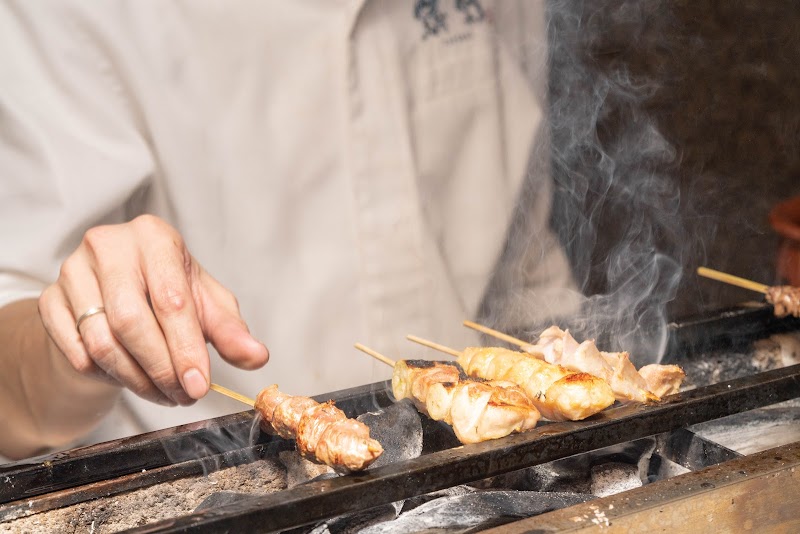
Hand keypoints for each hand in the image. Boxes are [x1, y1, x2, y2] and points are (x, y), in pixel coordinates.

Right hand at [38, 215, 268, 405]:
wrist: (114, 295)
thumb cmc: (166, 293)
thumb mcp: (205, 304)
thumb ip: (230, 330)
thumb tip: (257, 356)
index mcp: (155, 237)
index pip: (171, 300)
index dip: (186, 348)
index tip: (199, 385)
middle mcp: (109, 245)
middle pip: (132, 322)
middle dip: (161, 369)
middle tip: (182, 396)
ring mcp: (72, 271)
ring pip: (102, 342)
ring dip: (136, 380)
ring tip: (164, 394)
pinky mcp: (49, 299)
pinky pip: (75, 351)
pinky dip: (106, 376)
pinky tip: (131, 379)